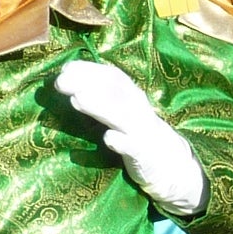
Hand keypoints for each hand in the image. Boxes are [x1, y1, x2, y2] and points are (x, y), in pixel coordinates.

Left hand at [54, 60, 208, 217]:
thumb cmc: (138, 133)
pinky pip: (132, 146)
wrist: (172, 164)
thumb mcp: (123, 111)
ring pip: (120, 115)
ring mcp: (141, 130)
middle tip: (60, 82)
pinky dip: (121, 141)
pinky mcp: (143, 153)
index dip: (89, 70)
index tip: (64, 69)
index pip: (111, 76)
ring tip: (77, 99)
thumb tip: (68, 82)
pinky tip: (108, 139)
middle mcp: (137, 108)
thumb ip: (101, 98)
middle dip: (87, 83)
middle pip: (113, 91)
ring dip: (99, 106)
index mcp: (131, 96)